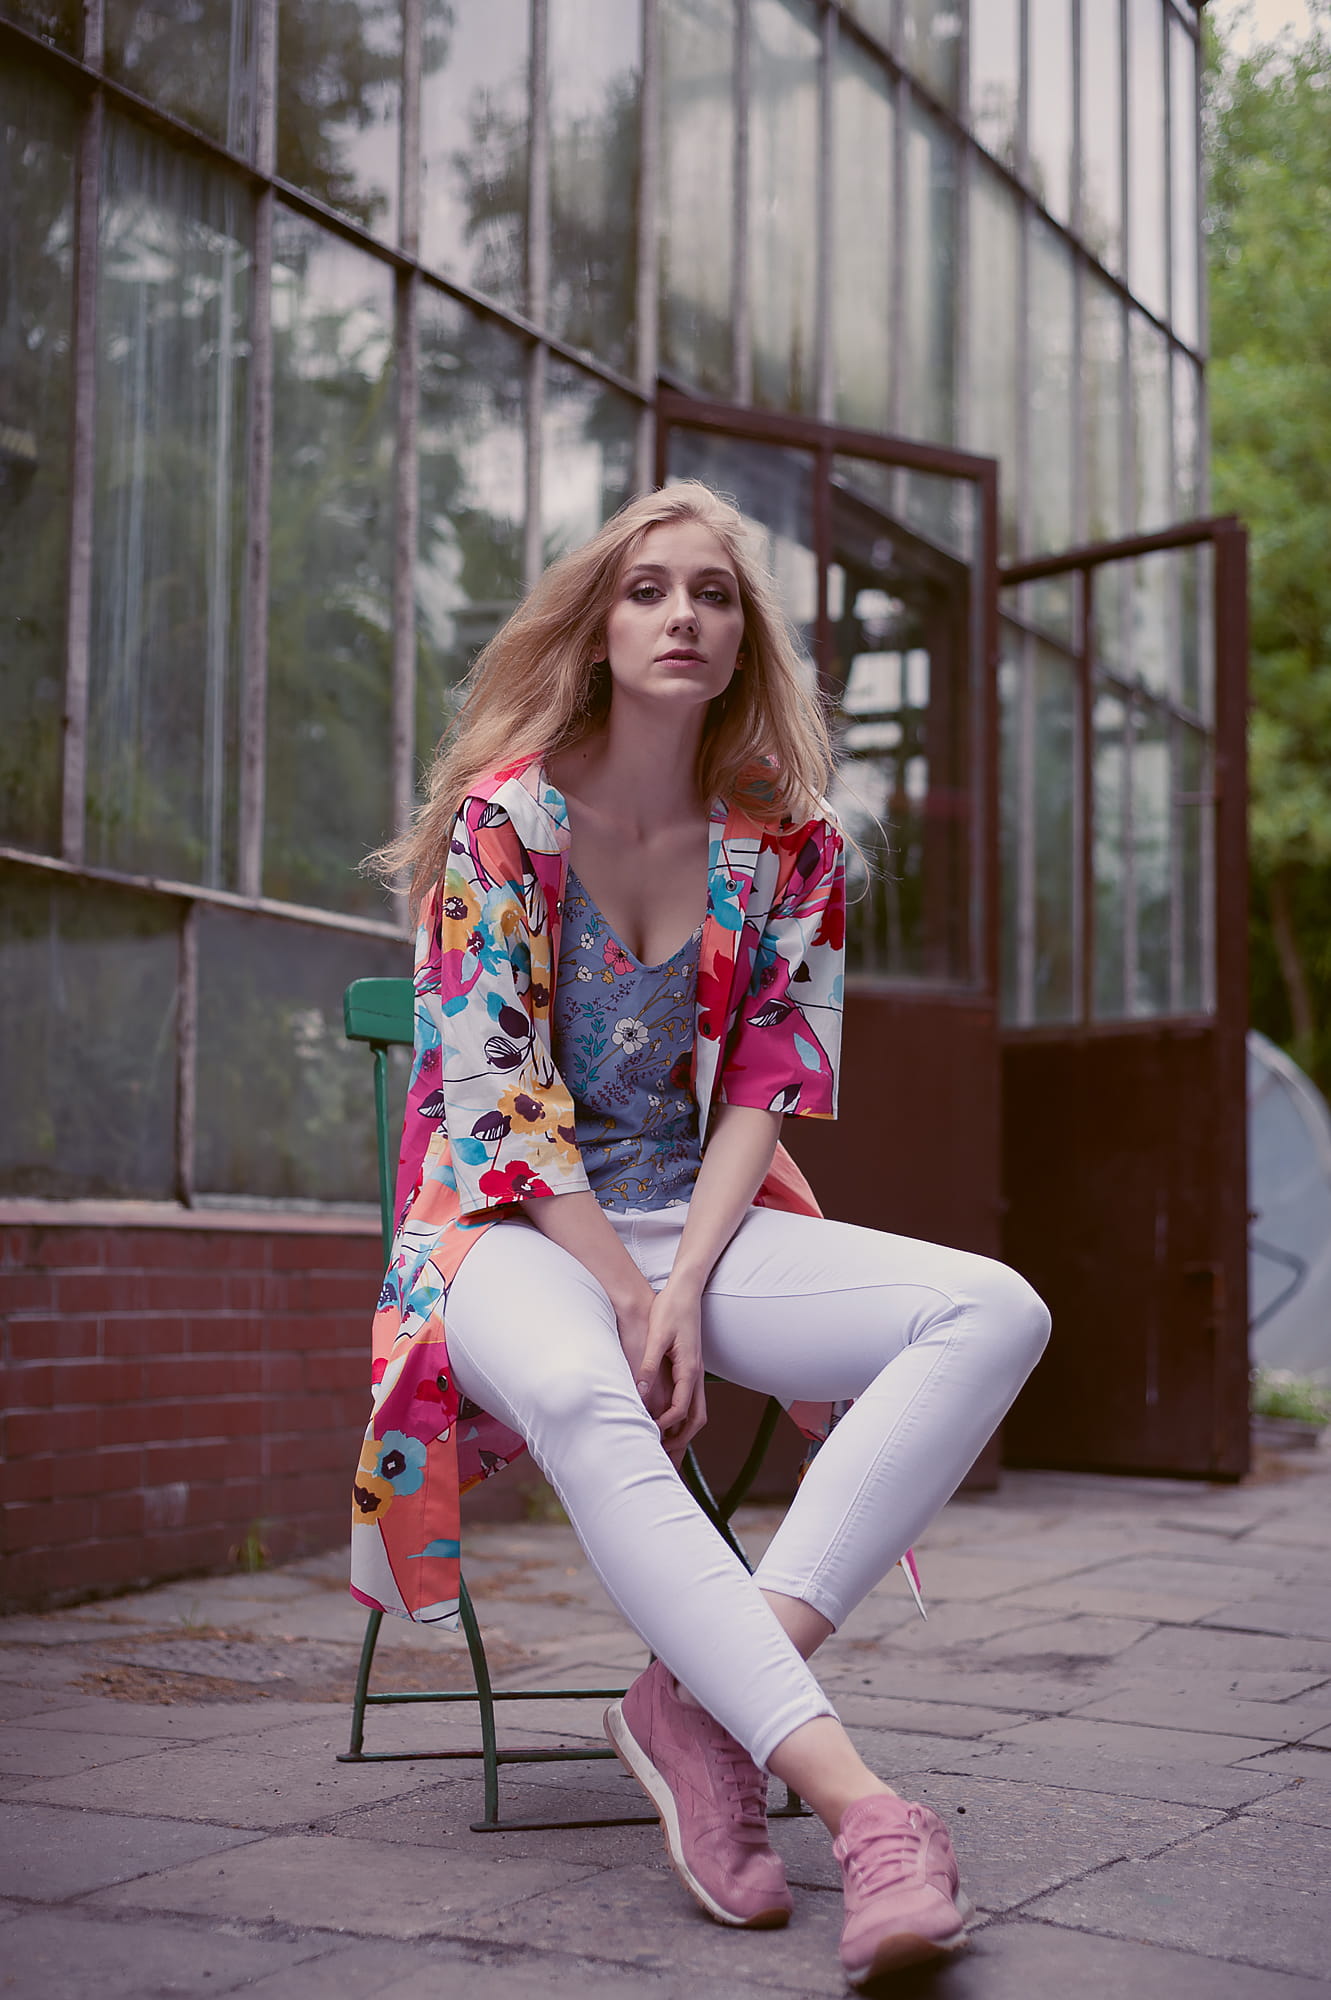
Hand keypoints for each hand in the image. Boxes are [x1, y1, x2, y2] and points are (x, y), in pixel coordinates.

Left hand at [635, 1281, 706, 1460]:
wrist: (686, 1290)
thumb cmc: (671, 1309)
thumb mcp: (657, 1336)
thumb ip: (650, 1366)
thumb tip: (641, 1392)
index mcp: (690, 1369)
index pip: (680, 1411)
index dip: (664, 1427)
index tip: (646, 1435)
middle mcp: (696, 1375)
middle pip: (696, 1419)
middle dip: (682, 1441)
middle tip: (663, 1458)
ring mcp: (696, 1373)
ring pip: (696, 1412)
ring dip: (683, 1432)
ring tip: (666, 1448)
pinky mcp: (690, 1368)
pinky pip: (691, 1401)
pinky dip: (682, 1418)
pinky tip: (667, 1421)